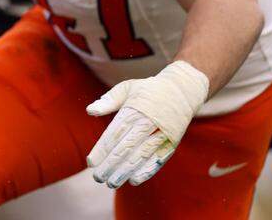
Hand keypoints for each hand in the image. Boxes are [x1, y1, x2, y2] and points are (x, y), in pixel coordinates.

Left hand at [86, 60, 208, 187]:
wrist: (183, 89)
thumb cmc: (148, 89)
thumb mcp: (127, 88)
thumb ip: (108, 100)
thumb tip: (89, 111)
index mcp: (134, 109)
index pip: (114, 133)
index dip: (102, 149)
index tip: (90, 162)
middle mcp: (148, 123)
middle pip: (126, 147)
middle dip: (110, 164)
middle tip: (97, 177)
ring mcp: (162, 134)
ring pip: (142, 156)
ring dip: (126, 171)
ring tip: (111, 183)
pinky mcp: (172, 142)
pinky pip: (159, 159)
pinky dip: (147, 171)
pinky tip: (134, 180)